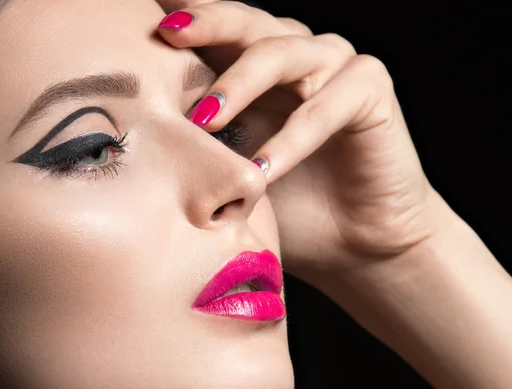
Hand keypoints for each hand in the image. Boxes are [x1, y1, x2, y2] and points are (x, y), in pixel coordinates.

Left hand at [157, 1, 455, 285]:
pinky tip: (263, 168)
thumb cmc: (289, 207)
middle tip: (166, 36)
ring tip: (204, 120)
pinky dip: (292, 138)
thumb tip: (141, 137)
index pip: (219, 32)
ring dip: (240, 84)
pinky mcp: (370, 92)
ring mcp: (336, 67)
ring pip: (283, 54)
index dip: (186, 21)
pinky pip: (325, 107)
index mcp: (261, 69)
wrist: (351, 243)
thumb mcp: (234, 173)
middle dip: (206, 25)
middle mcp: (298, 56)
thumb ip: (203, 145)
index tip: (141, 22)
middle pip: (248, 23)